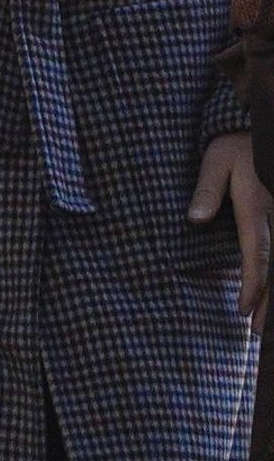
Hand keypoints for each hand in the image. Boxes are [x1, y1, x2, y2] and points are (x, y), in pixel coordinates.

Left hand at [190, 131, 270, 332]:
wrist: (265, 127)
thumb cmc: (237, 143)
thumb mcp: (216, 159)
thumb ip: (207, 190)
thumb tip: (194, 219)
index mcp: (255, 207)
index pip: (256, 254)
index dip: (253, 285)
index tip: (245, 310)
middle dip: (269, 303)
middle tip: (258, 333)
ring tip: (265, 323)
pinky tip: (270, 294)